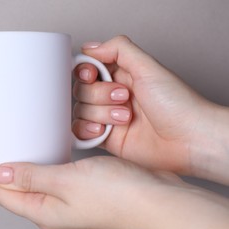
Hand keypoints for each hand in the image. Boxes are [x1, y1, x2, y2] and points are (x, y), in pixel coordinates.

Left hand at [0, 157, 176, 228]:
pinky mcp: (81, 186)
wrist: (158, 202)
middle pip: (12, 188)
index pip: (0, 194)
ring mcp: (67, 197)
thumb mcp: (66, 182)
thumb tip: (0, 174)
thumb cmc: (118, 197)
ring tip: (3, 150)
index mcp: (43, 210)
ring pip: (31, 179)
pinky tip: (39, 149)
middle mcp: (52, 207)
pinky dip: (39, 161)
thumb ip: (31, 176)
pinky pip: (50, 172)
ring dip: (16, 166)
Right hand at [73, 36, 228, 183]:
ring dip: (101, 114)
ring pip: (81, 110)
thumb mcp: (148, 67)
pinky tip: (105, 131)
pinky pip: (80, 131)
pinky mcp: (106, 138)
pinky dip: (88, 130)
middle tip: (124, 98)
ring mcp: (107, 117)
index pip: (88, 68)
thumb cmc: (176, 104)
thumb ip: (118, 49)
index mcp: (121, 75)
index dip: (85, 71)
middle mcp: (112, 95)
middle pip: (81, 90)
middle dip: (100, 94)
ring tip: (126, 118)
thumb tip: (89, 48)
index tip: (93, 75)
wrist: (188, 140)